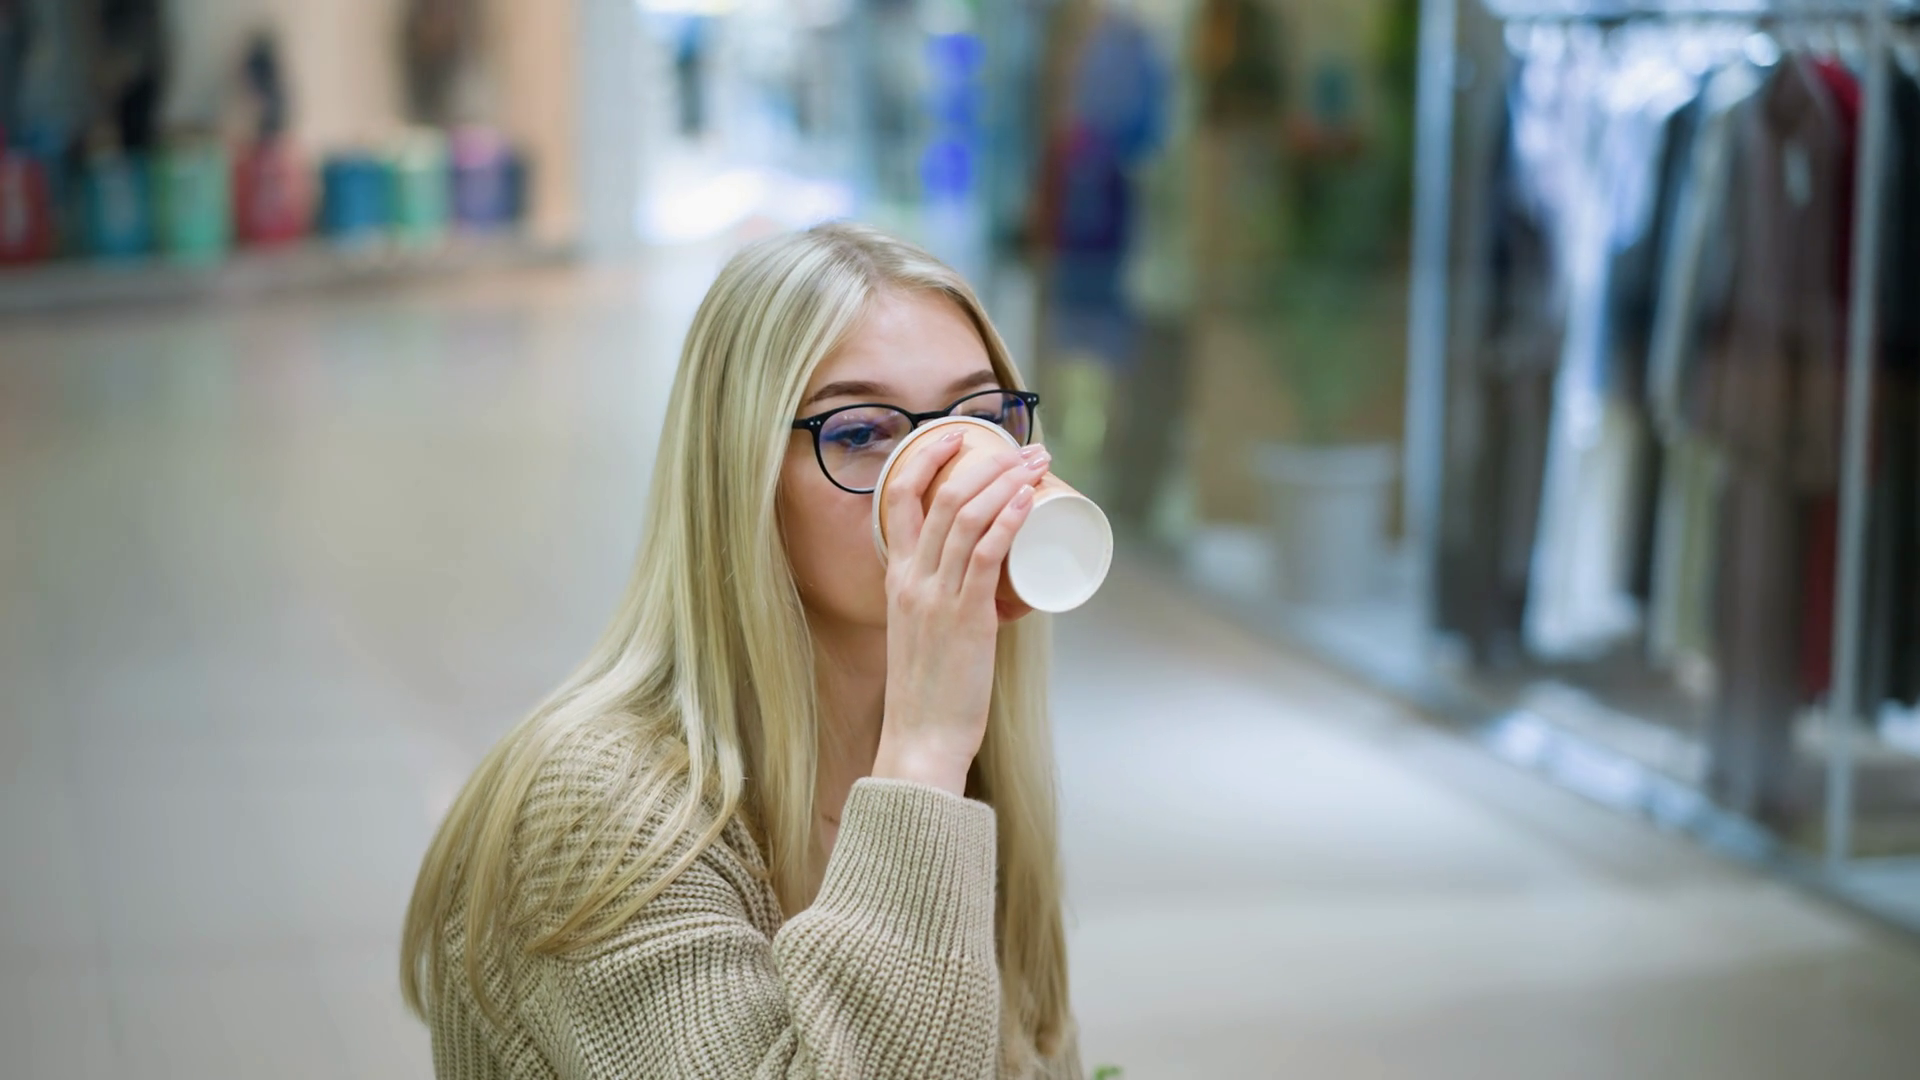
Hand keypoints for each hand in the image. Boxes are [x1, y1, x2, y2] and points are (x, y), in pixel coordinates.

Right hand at [872, 432, 1050, 794]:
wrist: (920, 737)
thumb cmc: (930, 691)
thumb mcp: (921, 630)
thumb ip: (944, 602)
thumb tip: (988, 585)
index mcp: (896, 576)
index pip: (898, 494)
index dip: (928, 455)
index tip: (960, 436)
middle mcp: (910, 577)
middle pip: (943, 494)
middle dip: (988, 461)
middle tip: (1026, 450)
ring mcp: (935, 595)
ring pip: (967, 516)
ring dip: (1008, 481)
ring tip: (1038, 465)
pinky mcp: (965, 617)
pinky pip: (986, 555)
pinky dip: (1008, 520)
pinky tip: (1028, 501)